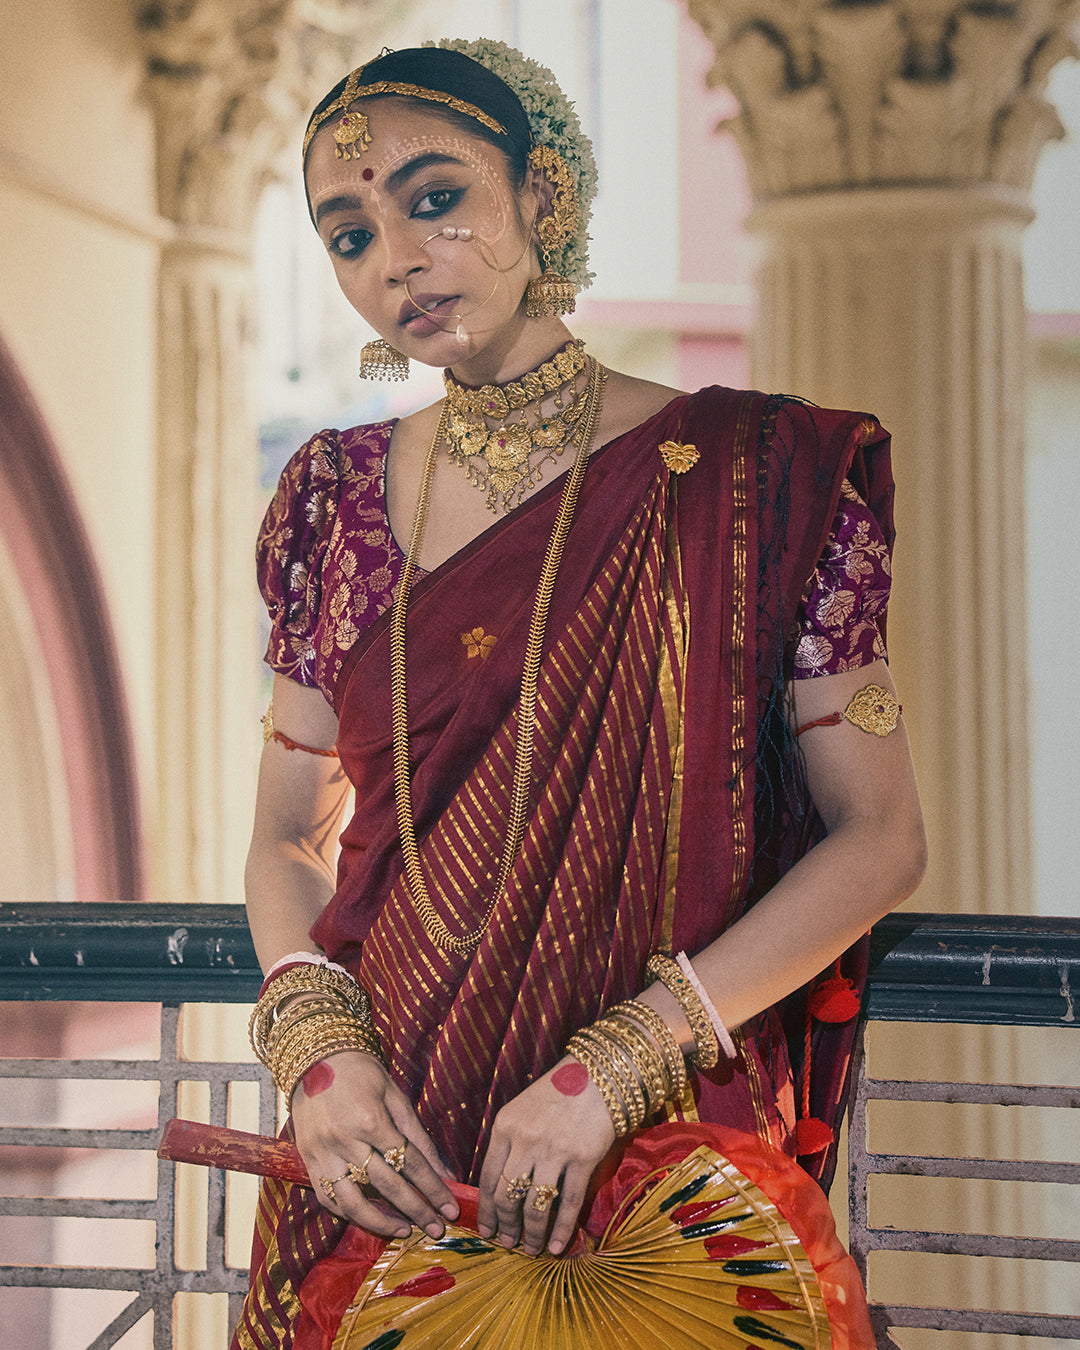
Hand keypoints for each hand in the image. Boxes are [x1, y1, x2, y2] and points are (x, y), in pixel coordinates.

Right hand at [291, 1050, 458, 1238]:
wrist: (316, 1057)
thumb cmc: (362, 1073)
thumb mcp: (395, 1095)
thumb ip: (418, 1135)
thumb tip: (444, 1170)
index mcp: (371, 1121)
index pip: (409, 1164)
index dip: (433, 1189)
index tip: (450, 1209)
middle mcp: (345, 1141)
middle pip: (387, 1186)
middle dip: (416, 1210)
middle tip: (437, 1229)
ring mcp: (323, 1154)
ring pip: (353, 1202)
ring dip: (381, 1223)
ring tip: (405, 1231)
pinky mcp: (308, 1160)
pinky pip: (329, 1198)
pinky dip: (349, 1213)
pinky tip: (370, 1218)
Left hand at [476, 1056, 615, 1256]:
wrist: (597, 1076)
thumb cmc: (557, 1093)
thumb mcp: (521, 1110)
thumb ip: (509, 1143)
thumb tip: (500, 1187)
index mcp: (505, 1127)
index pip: (487, 1179)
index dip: (486, 1210)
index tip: (487, 1229)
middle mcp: (525, 1141)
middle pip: (507, 1196)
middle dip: (505, 1226)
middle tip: (507, 1243)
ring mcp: (554, 1151)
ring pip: (535, 1206)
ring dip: (531, 1234)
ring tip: (530, 1250)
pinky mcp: (583, 1159)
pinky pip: (568, 1203)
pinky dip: (561, 1230)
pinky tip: (557, 1247)